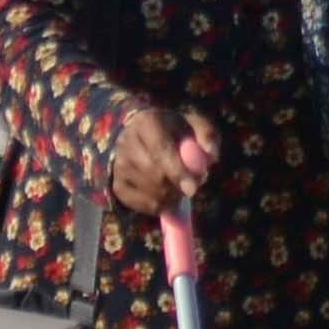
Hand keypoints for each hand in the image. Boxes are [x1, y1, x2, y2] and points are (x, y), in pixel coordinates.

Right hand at [102, 99, 222, 214]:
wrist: (141, 136)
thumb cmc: (174, 132)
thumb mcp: (193, 125)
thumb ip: (207, 136)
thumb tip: (211, 156)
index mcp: (146, 122)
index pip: (161, 151)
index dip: (178, 172)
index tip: (193, 189)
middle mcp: (126, 142)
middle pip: (155, 175)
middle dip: (179, 186)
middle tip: (193, 185)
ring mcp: (118, 165)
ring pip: (152, 194)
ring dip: (173, 197)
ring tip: (178, 185)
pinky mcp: (117, 186)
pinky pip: (145, 206)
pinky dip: (162, 205)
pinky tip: (166, 192)